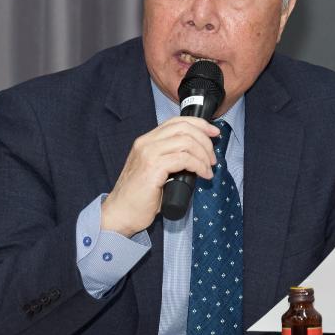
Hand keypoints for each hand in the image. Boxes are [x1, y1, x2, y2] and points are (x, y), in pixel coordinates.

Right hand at [101, 116, 219, 236]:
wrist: (120, 213)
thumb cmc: (139, 197)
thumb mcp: (155, 170)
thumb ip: (170, 159)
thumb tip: (197, 157)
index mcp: (146, 141)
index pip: (177, 121)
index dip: (200, 125)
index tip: (214, 133)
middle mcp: (146, 143)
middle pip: (184, 128)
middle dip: (205, 140)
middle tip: (212, 158)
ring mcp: (148, 154)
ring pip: (186, 142)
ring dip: (204, 155)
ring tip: (208, 169)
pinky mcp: (153, 168)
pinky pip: (184, 159)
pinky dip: (199, 166)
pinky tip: (203, 175)